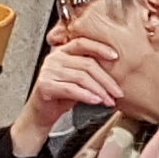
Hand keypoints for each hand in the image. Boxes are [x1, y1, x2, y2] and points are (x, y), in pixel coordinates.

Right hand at [10, 37, 124, 152]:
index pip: (83, 43)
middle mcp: (54, 58)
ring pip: (81, 77)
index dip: (100, 48)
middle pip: (87, 64)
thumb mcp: (78, 80)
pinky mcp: (45, 86)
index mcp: (62, 52)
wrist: (41, 114)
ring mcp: (48, 71)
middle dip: (106, 80)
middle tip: (117, 92)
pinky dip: (86, 95)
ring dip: (99, 91)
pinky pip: (71, 89)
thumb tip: (116, 69)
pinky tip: (95, 101)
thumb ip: (90, 70)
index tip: (116, 57)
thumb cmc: (60, 96)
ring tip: (109, 100)